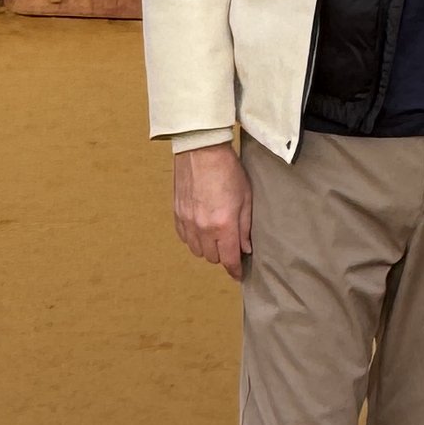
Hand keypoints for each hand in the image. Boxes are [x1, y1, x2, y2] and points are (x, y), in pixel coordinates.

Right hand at [173, 143, 253, 278]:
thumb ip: (245, 227)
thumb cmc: (228, 171)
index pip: (229, 259)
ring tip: (215, 236)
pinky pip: (185, 238)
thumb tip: (245, 248)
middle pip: (212, 258)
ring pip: (197, 251)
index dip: (235, 271)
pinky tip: (201, 228)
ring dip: (208, 248)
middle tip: (230, 243)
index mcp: (224, 226)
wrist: (201, 150)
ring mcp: (188, 222)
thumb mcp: (246, 198)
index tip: (238, 274)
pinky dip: (193, 238)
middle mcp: (204, 228)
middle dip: (223, 255)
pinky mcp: (177, 214)